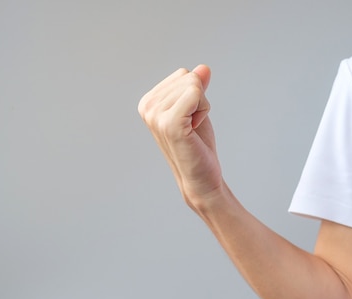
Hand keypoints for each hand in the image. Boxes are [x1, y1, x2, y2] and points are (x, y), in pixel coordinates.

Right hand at [138, 65, 221, 209]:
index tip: (190, 119)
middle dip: (201, 100)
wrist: (201, 177)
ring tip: (193, 130)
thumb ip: (197, 87)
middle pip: (189, 77)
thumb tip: (203, 68)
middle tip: (193, 126)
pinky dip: (204, 111)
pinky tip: (194, 130)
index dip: (196, 95)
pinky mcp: (170, 123)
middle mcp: (148, 106)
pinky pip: (196, 94)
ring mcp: (156, 115)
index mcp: (149, 101)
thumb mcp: (197, 109)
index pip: (184, 75)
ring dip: (203, 108)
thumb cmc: (198, 146)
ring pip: (195, 86)